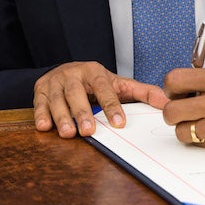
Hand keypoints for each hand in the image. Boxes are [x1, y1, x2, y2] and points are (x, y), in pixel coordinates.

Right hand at [33, 61, 167, 138]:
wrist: (66, 70)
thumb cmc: (95, 82)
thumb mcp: (118, 84)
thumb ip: (142, 92)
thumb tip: (166, 102)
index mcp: (94, 71)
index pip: (104, 88)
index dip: (111, 105)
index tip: (119, 123)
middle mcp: (72, 73)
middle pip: (76, 92)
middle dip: (82, 112)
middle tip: (89, 131)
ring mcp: (54, 81)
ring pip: (57, 99)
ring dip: (62, 116)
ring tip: (68, 133)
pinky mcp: (39, 89)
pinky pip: (39, 102)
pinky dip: (41, 114)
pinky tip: (44, 126)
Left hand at [162, 68, 204, 149]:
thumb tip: (187, 91)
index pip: (174, 82)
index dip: (171, 89)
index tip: (178, 92)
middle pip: (171, 112)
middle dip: (173, 112)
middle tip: (184, 110)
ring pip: (183, 133)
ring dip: (187, 129)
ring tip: (201, 122)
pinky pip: (203, 145)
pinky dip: (204, 140)